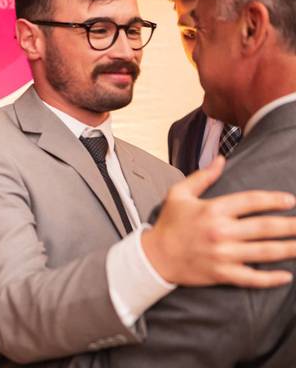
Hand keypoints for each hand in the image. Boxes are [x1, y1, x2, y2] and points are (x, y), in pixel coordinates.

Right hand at [142, 156, 295, 287]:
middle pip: (265, 228)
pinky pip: (251, 278)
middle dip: (291, 225)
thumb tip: (222, 159)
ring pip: (264, 252)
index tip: (291, 201)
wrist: (154, 257)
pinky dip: (270, 278)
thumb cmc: (168, 224)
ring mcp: (222, 255)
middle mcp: (220, 232)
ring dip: (289, 248)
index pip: (251, 201)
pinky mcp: (221, 274)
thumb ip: (202, 176)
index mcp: (212, 210)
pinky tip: (286, 276)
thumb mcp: (179, 194)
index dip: (274, 200)